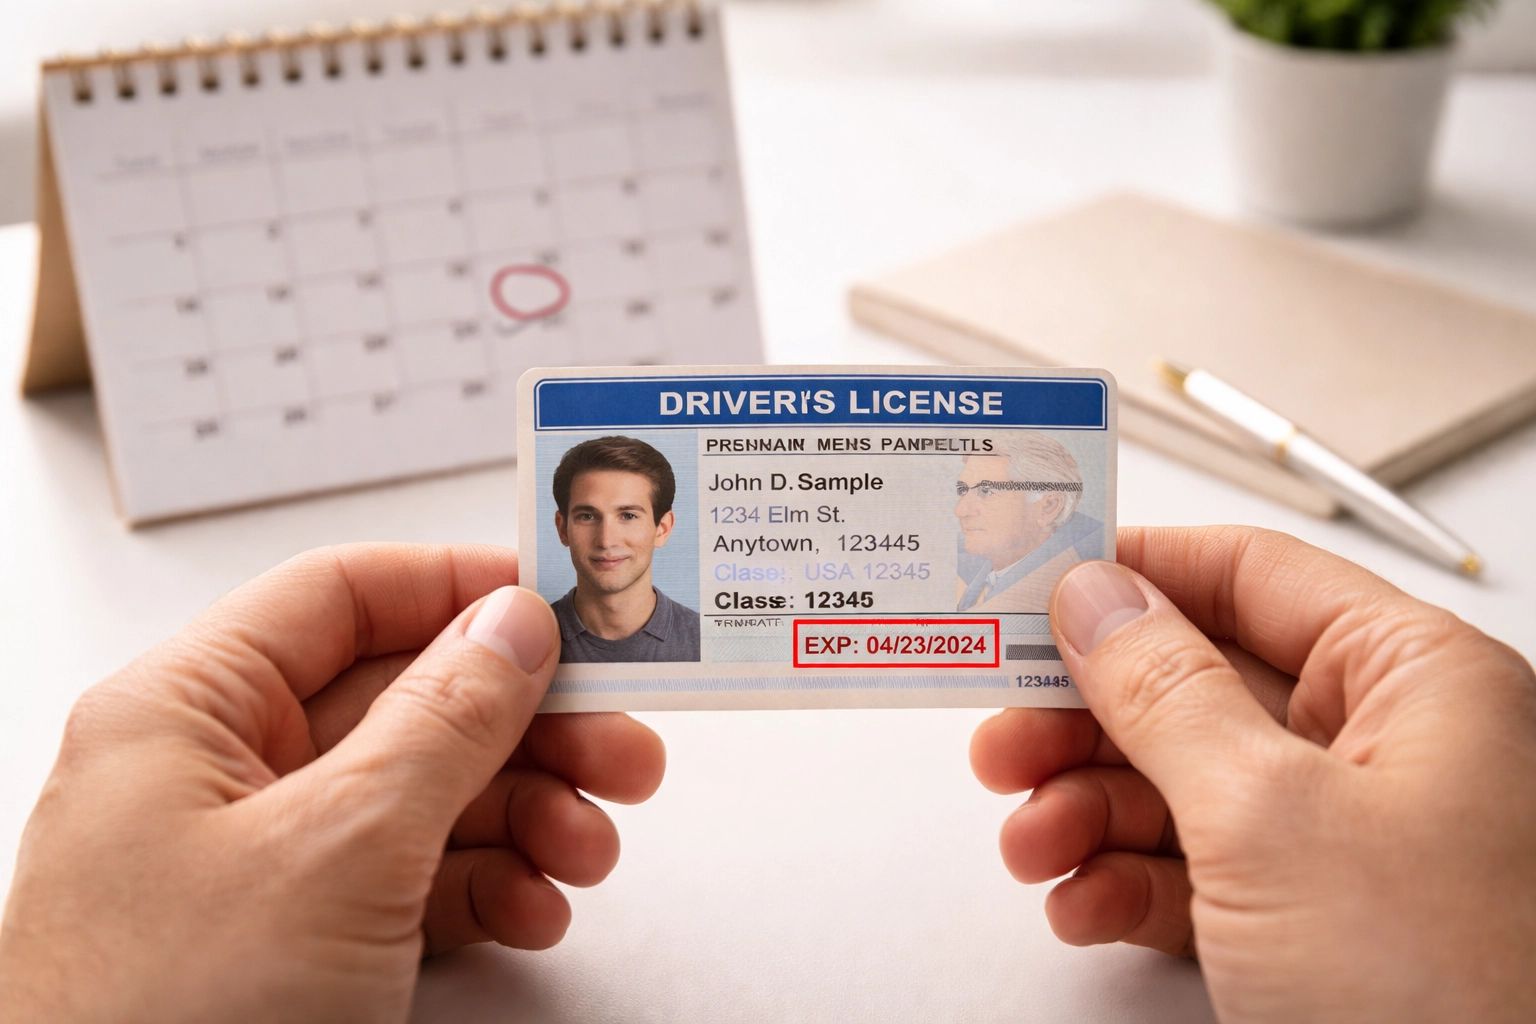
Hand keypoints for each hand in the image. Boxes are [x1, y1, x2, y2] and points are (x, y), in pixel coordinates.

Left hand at [0, 544, 664, 1023]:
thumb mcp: (338, 849)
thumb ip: (443, 722)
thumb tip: (512, 627)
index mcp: (185, 713)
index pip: (341, 598)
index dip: (460, 588)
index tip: (563, 604)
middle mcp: (218, 778)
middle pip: (405, 703)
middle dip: (527, 730)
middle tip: (621, 745)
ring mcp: (259, 868)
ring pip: (423, 798)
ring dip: (526, 818)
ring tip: (588, 848)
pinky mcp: (296, 946)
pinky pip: (412, 883)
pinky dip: (487, 891)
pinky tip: (533, 909)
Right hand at [971, 527, 1535, 1021]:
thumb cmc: (1449, 990)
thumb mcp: (1270, 817)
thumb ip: (1165, 693)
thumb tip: (1095, 599)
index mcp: (1414, 681)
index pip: (1252, 577)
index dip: (1136, 572)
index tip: (1034, 586)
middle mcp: (1384, 749)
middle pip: (1196, 687)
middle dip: (1087, 722)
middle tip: (1004, 738)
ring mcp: (1346, 843)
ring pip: (1181, 786)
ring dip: (1088, 813)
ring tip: (1032, 843)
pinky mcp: (1312, 924)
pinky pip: (1195, 874)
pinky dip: (1123, 885)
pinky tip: (1082, 904)